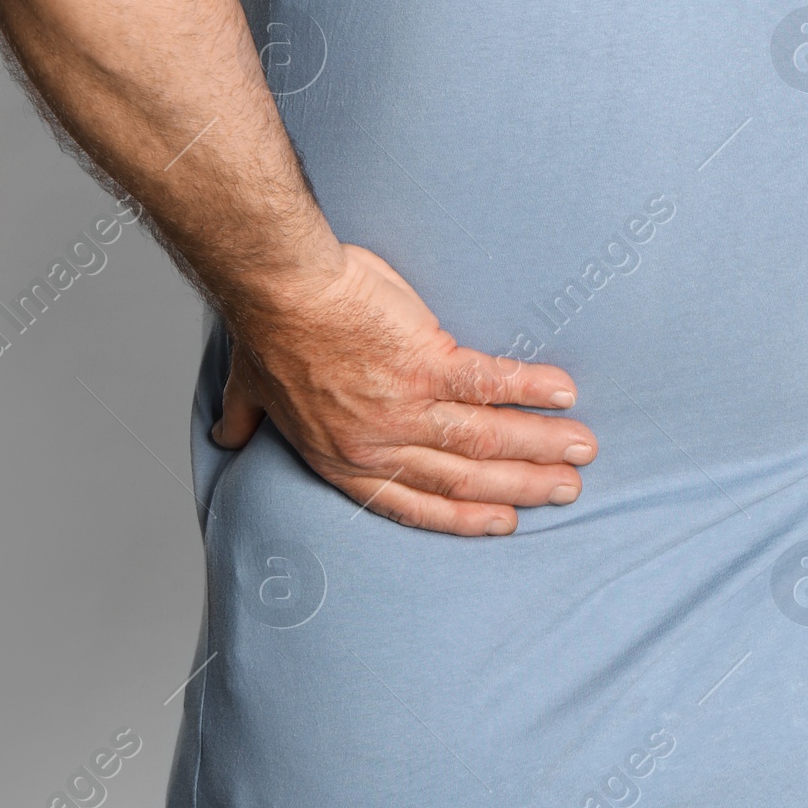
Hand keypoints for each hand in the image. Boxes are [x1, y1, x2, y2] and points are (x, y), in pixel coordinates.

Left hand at [210, 243, 596, 534]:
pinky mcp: (428, 362)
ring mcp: (407, 407)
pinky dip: (531, 391)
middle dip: (520, 487)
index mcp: (341, 458)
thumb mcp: (248, 387)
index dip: (462, 518)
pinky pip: (491, 383)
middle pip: (463, 478)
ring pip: (486, 439)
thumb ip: (244, 417)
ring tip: (581, 451)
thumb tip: (225, 436)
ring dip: (540, 447)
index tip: (504, 522)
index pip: (411, 503)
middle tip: (565, 490)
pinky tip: (563, 394)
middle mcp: (380, 444)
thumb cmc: (266, 328)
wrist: (280, 285)